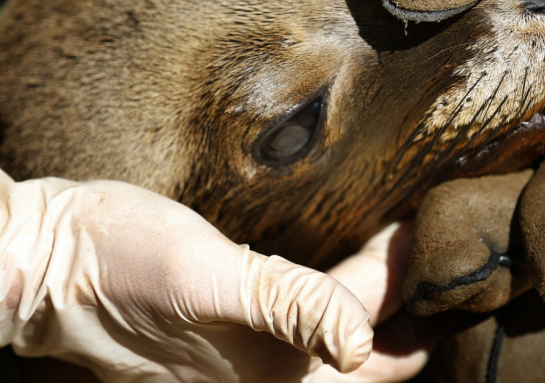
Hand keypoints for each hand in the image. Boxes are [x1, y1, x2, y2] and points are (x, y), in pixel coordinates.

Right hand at [0, 169, 429, 381]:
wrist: (51, 260)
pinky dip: (336, 295)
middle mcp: (269, 379)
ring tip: (405, 259)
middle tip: (430, 248)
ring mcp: (251, 361)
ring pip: (339, 338)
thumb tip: (361, 340)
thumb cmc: (118, 264)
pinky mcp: (234, 336)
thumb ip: (285, 304)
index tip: (428, 237)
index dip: (406, 286)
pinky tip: (345, 270)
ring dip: (377, 302)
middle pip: (366, 352)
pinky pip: (305, 321)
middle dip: (404, 305)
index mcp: (272, 377)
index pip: (369, 336)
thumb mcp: (206, 276)